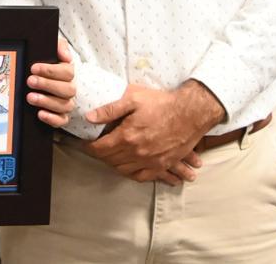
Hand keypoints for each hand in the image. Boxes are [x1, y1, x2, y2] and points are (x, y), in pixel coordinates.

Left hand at [27, 36, 76, 127]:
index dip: (51, 71)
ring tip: (30, 97)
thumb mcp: (50, 49)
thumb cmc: (44, 62)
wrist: (34, 76)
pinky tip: (40, 113)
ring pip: (65, 105)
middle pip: (67, 89)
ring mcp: (65, 103)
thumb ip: (59, 46)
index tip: (34, 68)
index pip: (67, 72)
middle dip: (47, 85)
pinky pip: (62, 121)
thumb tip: (67, 56)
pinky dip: (52, 119)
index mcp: (67, 72)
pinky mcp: (60, 116)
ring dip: (47, 101)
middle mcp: (69, 88)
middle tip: (30, 81)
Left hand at [83, 81, 224, 182]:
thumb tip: (88, 117)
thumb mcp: (133, 98)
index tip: (84, 143)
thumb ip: (109, 109)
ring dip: (113, 164)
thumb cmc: (162, 103)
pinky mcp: (163, 164)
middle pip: (110, 160)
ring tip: (109, 155)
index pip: (100, 149)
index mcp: (127, 137)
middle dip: (100, 154)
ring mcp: (151, 161)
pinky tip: (129, 168)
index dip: (88, 147)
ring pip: (124, 170)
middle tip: (96, 147)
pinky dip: (133, 174)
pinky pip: (143, 177)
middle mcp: (137, 153)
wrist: (191, 113)